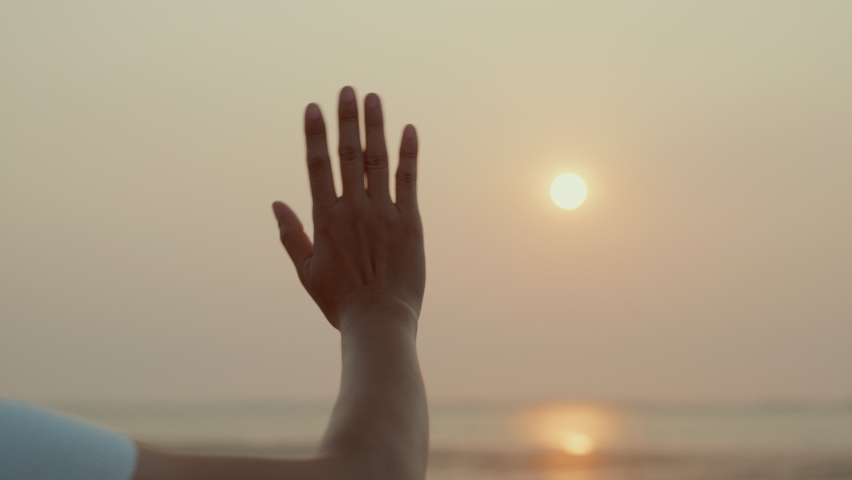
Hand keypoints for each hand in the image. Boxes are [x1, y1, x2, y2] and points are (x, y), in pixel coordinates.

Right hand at [272, 87, 424, 329]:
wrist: (379, 321)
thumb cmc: (340, 301)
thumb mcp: (306, 271)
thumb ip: (291, 235)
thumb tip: (275, 204)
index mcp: (326, 219)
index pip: (317, 166)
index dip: (314, 135)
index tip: (313, 108)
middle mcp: (354, 209)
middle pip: (349, 155)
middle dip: (346, 120)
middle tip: (346, 90)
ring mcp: (384, 213)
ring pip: (378, 160)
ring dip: (375, 127)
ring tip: (373, 98)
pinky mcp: (410, 222)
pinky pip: (408, 181)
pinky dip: (409, 154)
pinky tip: (409, 130)